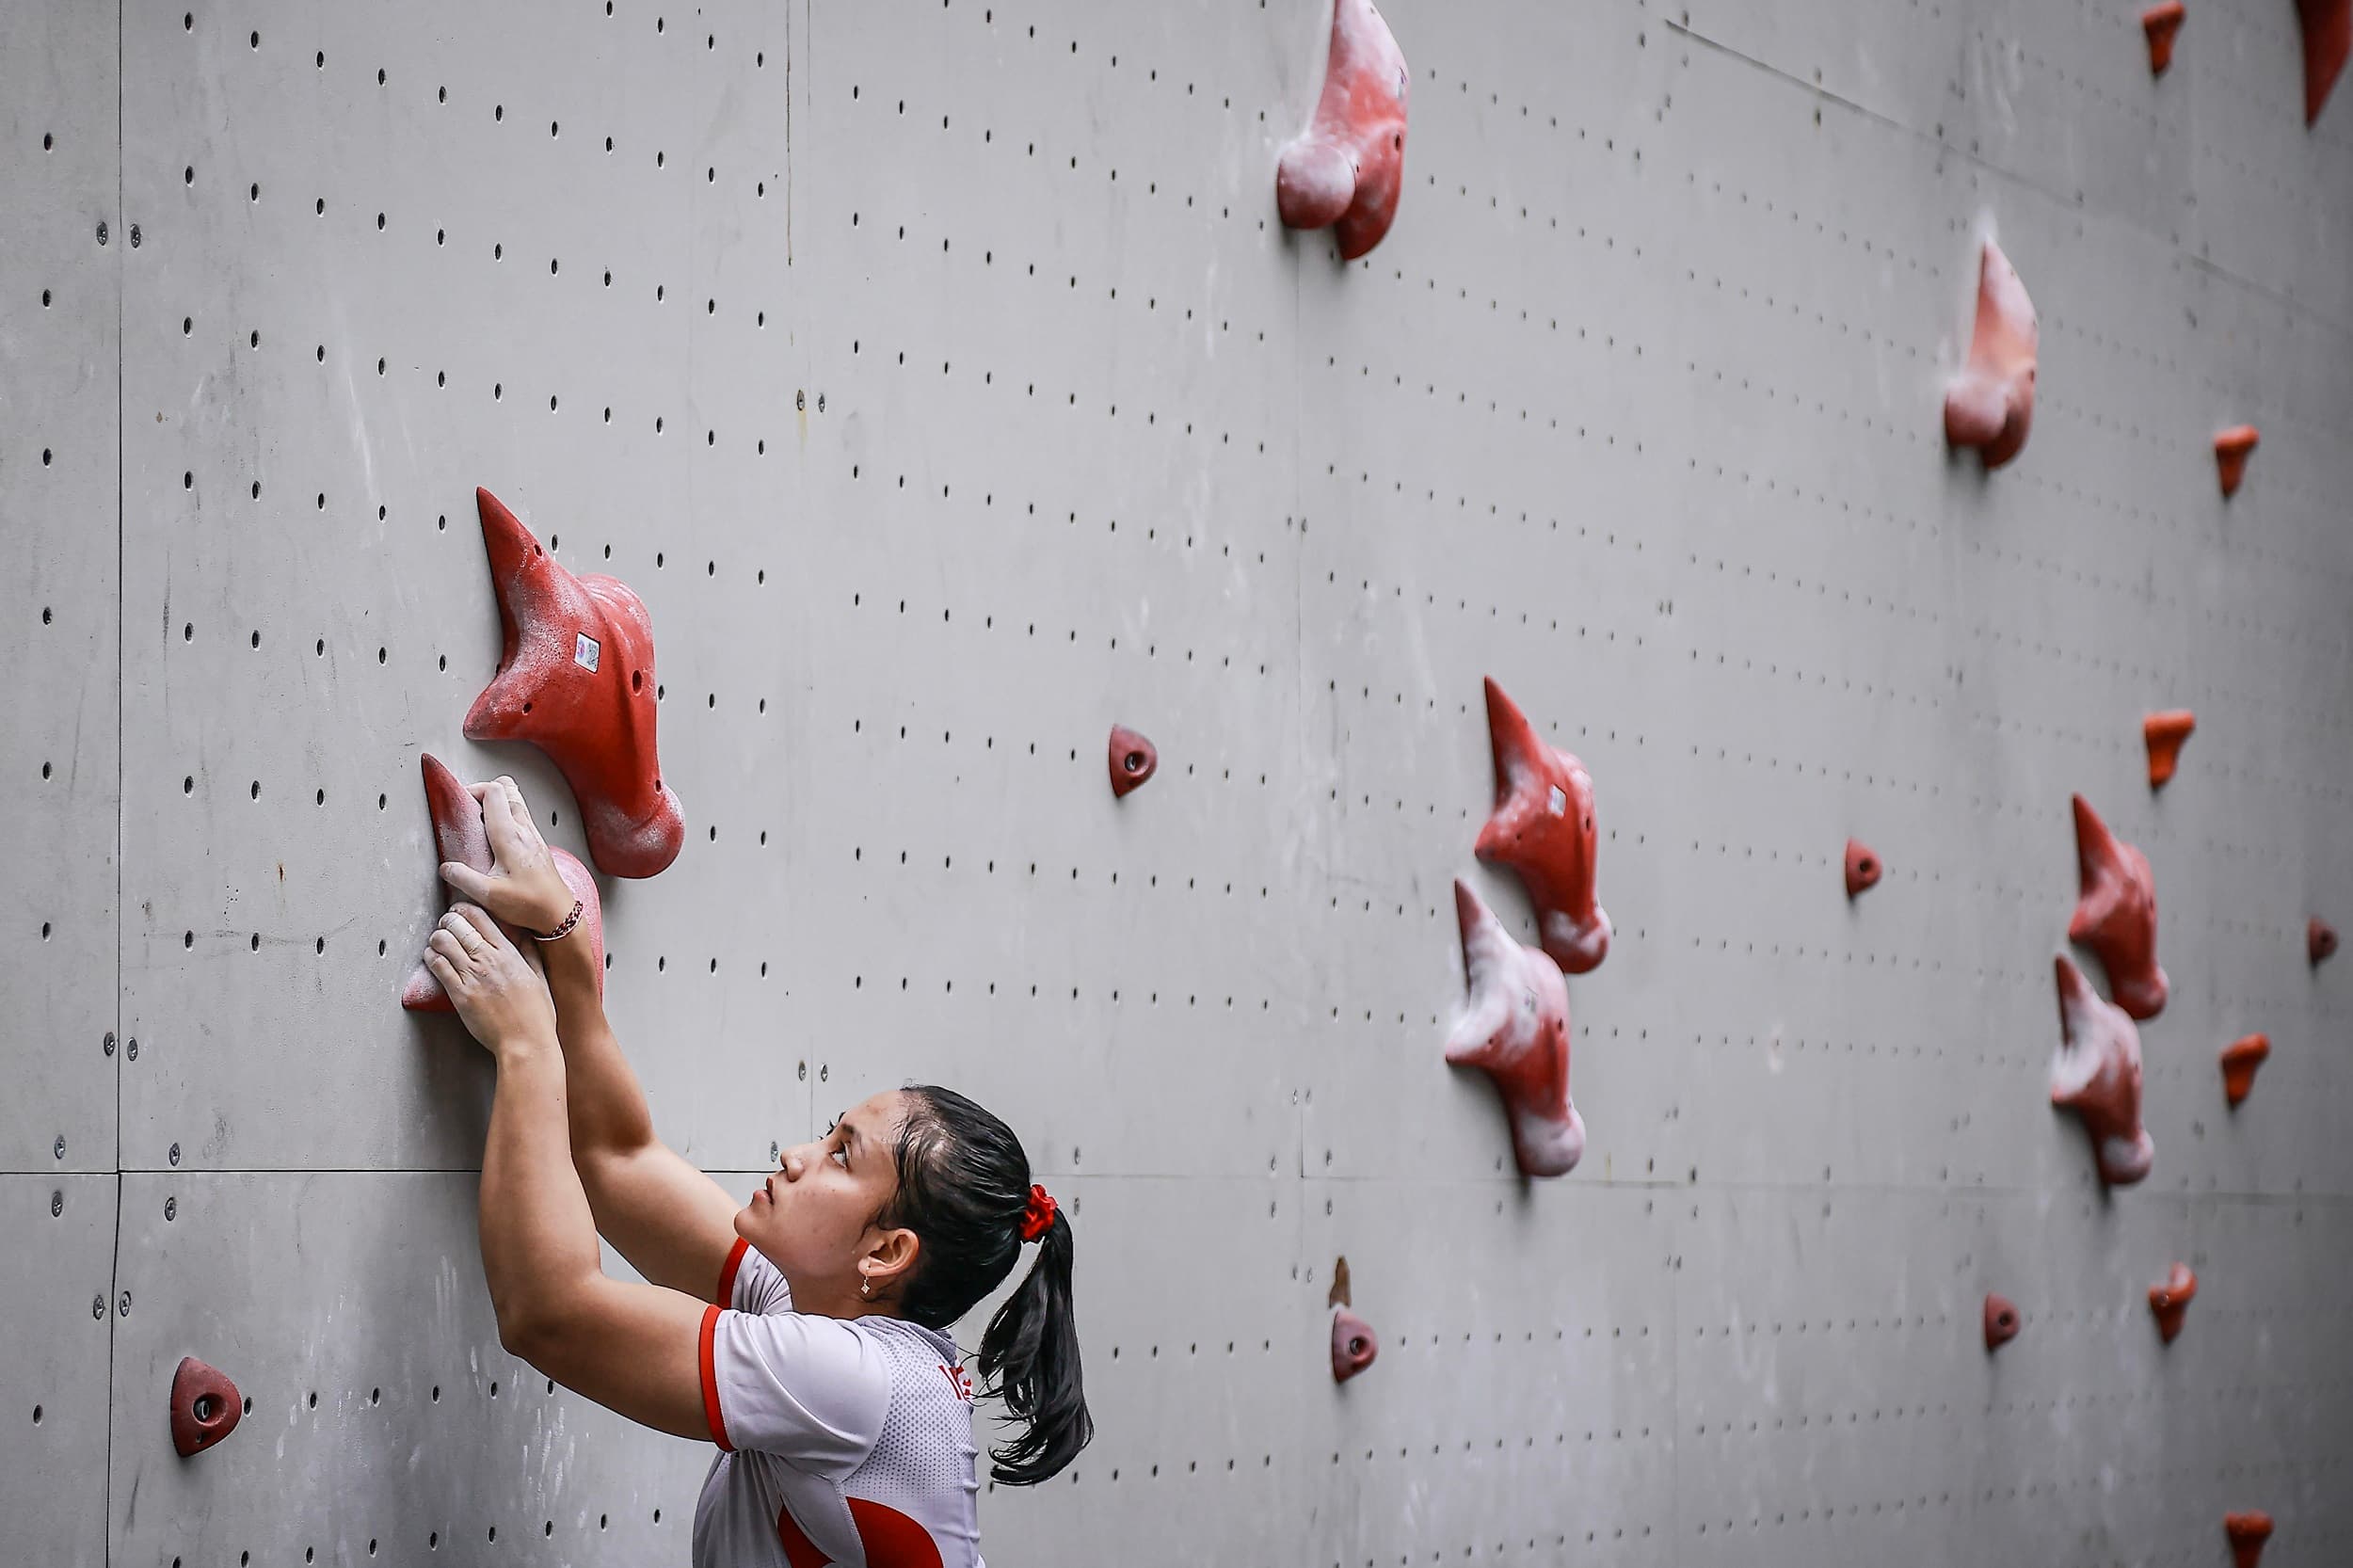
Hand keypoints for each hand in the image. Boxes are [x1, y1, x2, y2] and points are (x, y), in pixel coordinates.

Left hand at [423, 903, 557, 1057]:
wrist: (526, 1042)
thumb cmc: (537, 1015)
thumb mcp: (539, 977)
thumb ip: (529, 954)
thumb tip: (525, 936)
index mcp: (509, 953)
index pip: (480, 917)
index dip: (464, 909)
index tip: (459, 912)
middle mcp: (489, 960)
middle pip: (458, 925)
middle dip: (447, 921)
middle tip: (445, 925)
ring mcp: (473, 976)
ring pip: (443, 942)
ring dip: (436, 938)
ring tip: (437, 941)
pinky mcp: (459, 994)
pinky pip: (438, 966)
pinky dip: (430, 957)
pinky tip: (431, 957)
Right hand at [438, 776, 576, 934]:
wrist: (559, 914)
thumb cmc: (530, 904)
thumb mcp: (489, 895)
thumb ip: (463, 878)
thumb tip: (446, 868)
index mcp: (510, 836)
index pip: (494, 792)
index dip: (474, 789)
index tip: (460, 801)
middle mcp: (525, 830)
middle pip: (508, 790)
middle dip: (485, 792)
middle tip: (470, 808)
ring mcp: (534, 836)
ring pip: (517, 802)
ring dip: (497, 804)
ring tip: (481, 824)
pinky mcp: (538, 845)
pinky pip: (522, 818)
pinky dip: (507, 818)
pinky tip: (496, 840)